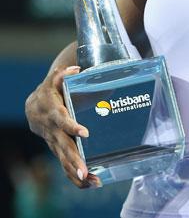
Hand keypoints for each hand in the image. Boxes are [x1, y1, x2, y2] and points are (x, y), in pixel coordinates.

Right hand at [25, 66, 100, 187]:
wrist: (33, 107)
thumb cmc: (50, 92)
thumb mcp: (54, 81)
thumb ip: (63, 74)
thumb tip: (76, 69)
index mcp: (54, 114)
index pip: (63, 121)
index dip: (72, 127)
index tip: (85, 133)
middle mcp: (53, 132)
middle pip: (64, 147)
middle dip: (74, 160)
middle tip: (86, 172)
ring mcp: (54, 143)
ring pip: (64, 160)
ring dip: (77, 173)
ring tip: (91, 181)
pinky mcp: (58, 150)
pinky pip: (65, 166)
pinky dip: (74, 177)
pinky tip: (88, 184)